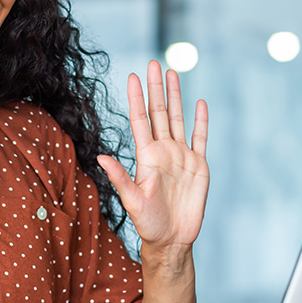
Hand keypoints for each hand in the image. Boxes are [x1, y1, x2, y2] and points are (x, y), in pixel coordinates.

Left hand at [98, 60, 208, 257]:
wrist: (172, 239)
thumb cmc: (148, 223)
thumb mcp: (132, 201)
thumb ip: (120, 178)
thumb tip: (100, 157)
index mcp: (146, 156)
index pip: (140, 120)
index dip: (137, 98)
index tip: (132, 76)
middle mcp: (163, 151)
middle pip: (159, 112)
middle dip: (156, 88)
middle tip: (153, 63)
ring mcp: (181, 156)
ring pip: (178, 119)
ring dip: (176, 96)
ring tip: (172, 73)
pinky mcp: (199, 165)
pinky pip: (200, 138)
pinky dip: (201, 121)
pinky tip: (200, 103)